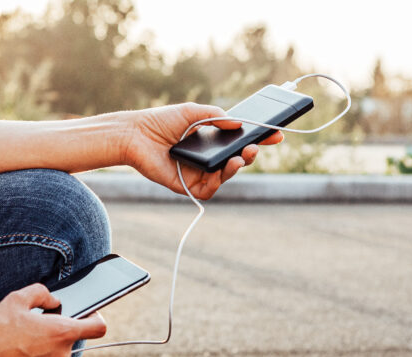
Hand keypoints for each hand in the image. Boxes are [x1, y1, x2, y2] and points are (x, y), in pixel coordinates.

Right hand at [0, 283, 106, 356]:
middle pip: (72, 337)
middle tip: (37, 320)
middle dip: (58, 327)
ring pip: (57, 350)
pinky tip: (17, 349)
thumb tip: (54, 300)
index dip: (96, 317)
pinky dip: (36, 355)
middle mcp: (61, 354)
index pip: (98, 327)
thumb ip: (43, 293)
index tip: (88, 312)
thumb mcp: (18, 298)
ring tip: (22, 335)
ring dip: (46, 342)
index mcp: (62, 333)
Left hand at [121, 103, 283, 199]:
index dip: (259, 139)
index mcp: (211, 140)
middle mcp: (207, 157)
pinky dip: (217, 182)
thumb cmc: (161, 121)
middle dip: (251, 154)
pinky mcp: (186, 185)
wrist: (135, 134)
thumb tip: (238, 123)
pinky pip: (208, 190)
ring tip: (240, 157)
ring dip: (237, 168)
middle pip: (236, 160)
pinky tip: (221, 170)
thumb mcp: (193, 112)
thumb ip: (216, 116)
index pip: (240, 141)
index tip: (276, 134)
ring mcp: (198, 172)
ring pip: (225, 177)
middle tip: (256, 146)